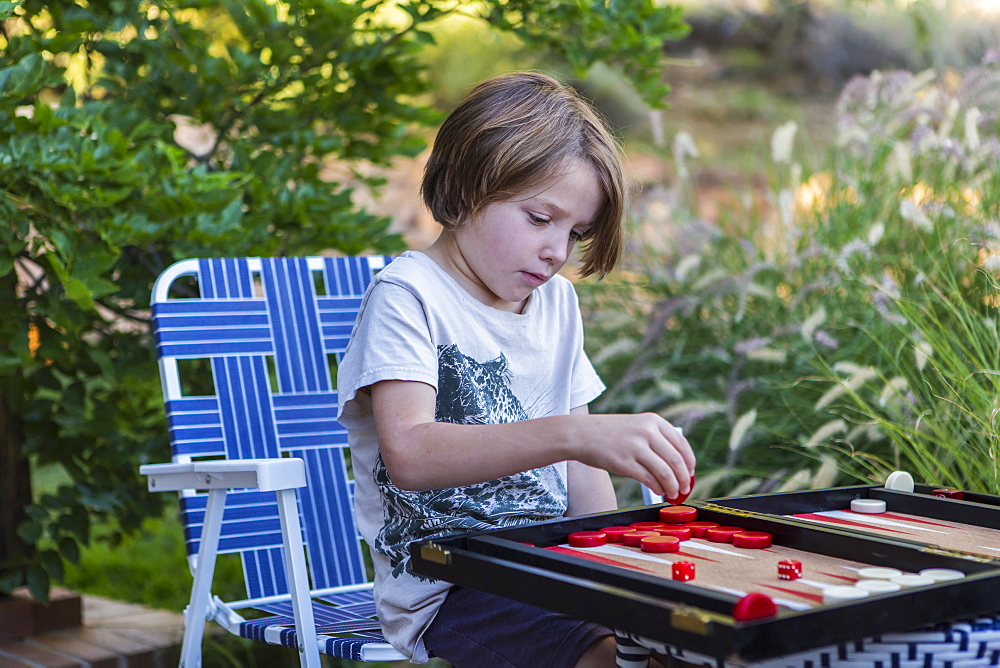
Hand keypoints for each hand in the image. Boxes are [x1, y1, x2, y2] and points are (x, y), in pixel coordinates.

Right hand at [574, 413, 694, 499]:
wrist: (580, 434)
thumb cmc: (609, 433)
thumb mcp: (636, 426)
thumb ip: (656, 440)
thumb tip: (678, 466)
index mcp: (653, 421)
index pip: (681, 444)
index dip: (690, 463)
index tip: (690, 474)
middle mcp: (646, 432)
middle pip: (676, 460)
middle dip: (684, 479)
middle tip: (684, 489)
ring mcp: (635, 447)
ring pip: (665, 472)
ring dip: (672, 487)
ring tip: (672, 494)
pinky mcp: (624, 463)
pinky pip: (649, 479)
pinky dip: (657, 488)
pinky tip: (658, 491)